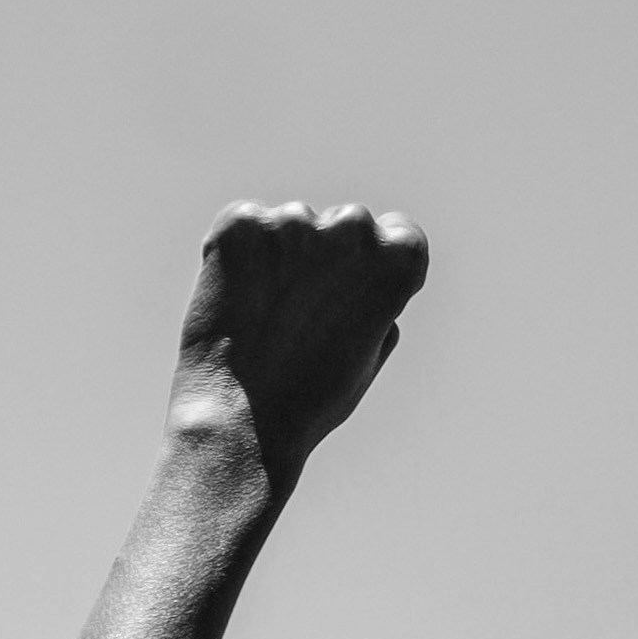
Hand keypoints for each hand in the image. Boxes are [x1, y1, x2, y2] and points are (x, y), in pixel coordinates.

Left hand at [166, 202, 429, 493]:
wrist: (242, 418)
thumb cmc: (315, 396)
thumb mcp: (374, 348)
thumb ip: (379, 300)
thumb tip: (362, 276)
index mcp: (399, 258)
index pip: (399, 232)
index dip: (377, 262)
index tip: (356, 292)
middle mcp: (353, 228)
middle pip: (346, 224)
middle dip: (329, 255)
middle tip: (305, 309)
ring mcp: (295, 220)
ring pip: (294, 224)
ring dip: (283, 255)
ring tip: (266, 313)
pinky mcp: (241, 224)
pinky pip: (247, 224)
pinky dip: (240, 254)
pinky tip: (238, 299)